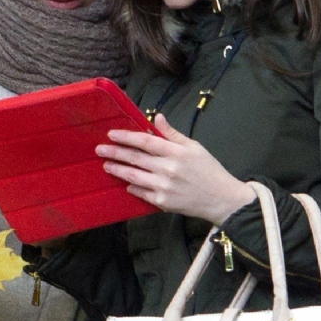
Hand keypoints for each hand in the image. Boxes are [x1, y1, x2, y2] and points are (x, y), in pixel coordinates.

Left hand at [98, 113, 255, 224]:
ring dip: (118, 170)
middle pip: (135, 158)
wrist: (221, 198)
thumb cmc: (209, 170)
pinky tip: (125, 183)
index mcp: (177, 152)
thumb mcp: (194, 147)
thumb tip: (157, 118)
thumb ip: (173, 134)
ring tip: (106, 165)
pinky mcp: (162, 202)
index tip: (112, 134)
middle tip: (99, 149)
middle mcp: (168, 169)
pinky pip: (141, 193)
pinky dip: (132, 187)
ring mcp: (164, 187)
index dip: (126, 137)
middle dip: (115, 152)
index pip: (145, 142)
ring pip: (133, 176)